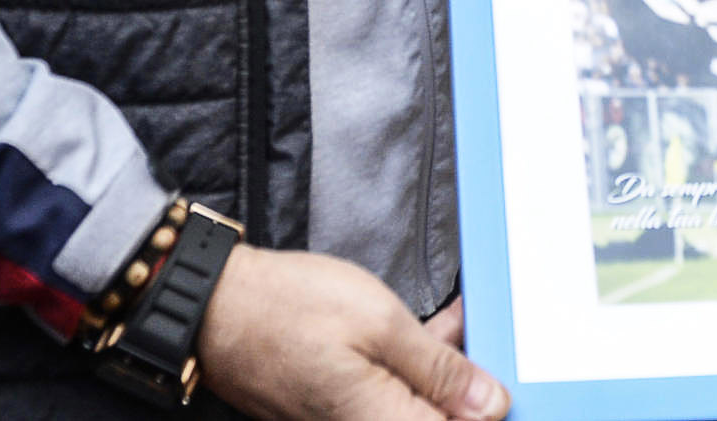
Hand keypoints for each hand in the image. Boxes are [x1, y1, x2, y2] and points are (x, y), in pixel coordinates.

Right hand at [198, 244, 508, 420]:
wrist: (217, 308)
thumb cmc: (289, 308)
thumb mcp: (381, 322)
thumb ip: (440, 369)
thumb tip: (492, 405)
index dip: (486, 404)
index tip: (500, 367)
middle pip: (436, 418)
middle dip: (465, 382)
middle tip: (478, 331)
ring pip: (412, 407)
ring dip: (437, 371)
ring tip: (452, 322)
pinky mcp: (332, 414)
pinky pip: (384, 401)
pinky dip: (406, 370)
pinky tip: (418, 335)